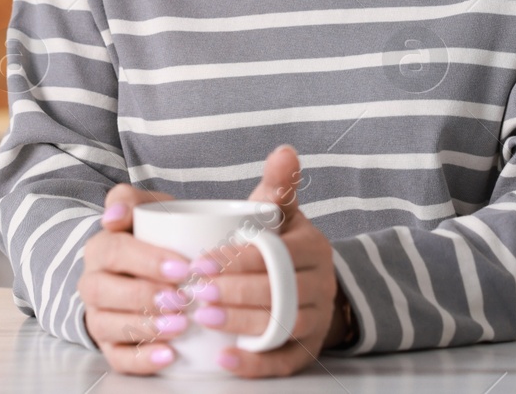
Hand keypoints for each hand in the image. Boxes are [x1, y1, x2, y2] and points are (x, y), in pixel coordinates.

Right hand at [80, 182, 185, 373]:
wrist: (150, 267)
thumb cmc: (156, 236)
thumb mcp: (148, 209)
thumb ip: (131, 199)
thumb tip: (114, 215)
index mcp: (100, 248)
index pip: (114, 251)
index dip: (146, 261)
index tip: (182, 268)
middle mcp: (92, 283)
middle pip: (105, 291)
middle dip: (143, 296)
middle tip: (181, 299)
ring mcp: (99, 316)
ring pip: (108, 326)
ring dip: (145, 328)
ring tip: (181, 326)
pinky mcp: (110, 345)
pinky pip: (117, 358)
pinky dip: (142, 360)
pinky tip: (169, 356)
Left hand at [200, 145, 341, 377]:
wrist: (304, 285)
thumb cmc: (278, 244)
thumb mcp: (279, 214)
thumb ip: (278, 187)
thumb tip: (284, 151)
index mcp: (313, 248)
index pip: (276, 254)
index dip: (238, 259)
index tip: (200, 262)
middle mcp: (321, 285)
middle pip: (280, 293)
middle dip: (235, 293)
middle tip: (194, 293)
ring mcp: (316, 320)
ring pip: (282, 326)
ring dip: (242, 325)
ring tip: (203, 319)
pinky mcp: (306, 351)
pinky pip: (284, 362)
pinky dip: (255, 364)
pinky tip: (224, 361)